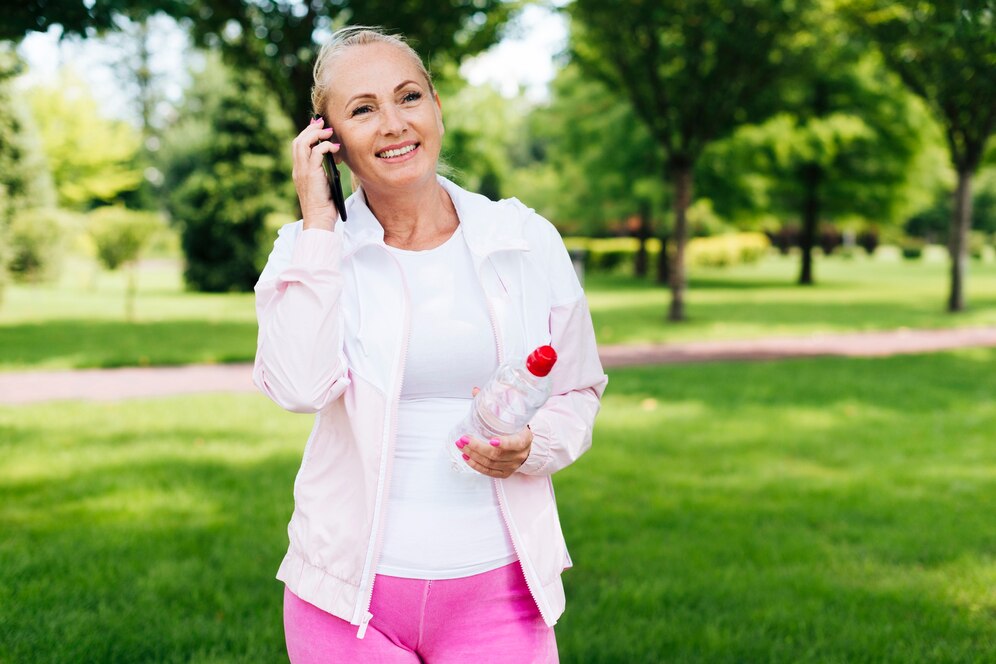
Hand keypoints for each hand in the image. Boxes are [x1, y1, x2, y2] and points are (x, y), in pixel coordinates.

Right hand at [292, 116, 340, 230]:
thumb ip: (325, 172)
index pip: (298, 147)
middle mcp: (298, 169)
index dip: (307, 134)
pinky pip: (315, 152)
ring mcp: (302, 171)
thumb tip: (334, 159)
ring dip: (316, 134)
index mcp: (299, 172)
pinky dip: (325, 146)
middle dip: (310, 129)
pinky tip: (335, 147)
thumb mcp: (324, 185)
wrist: (319, 220)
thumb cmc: (324, 206)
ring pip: (303, 143)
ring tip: (329, 131)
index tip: (318, 126)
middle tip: (322, 122)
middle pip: (298, 141)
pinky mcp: (310, 174)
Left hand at [453, 387, 531, 477]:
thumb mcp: (510, 416)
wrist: (527, 446)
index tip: (492, 440)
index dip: (504, 443)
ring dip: (473, 455)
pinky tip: (466, 457)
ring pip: (490, 464)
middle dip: (477, 447)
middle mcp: (519, 454)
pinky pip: (489, 472)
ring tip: (461, 446)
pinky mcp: (505, 473)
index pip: (515, 443)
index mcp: (524, 439)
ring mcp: (512, 465)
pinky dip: (476, 465)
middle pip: (496, 454)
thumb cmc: (516, 429)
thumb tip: (475, 391)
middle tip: (463, 439)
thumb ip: (493, 404)